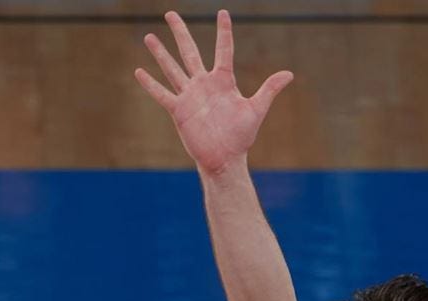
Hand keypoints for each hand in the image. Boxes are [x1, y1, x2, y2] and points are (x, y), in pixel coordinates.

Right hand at [135, 10, 293, 175]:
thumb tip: (289, 74)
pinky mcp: (179, 110)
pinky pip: (162, 94)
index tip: (223, 12)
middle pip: (189, 52)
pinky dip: (150, 84)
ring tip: (149, 36)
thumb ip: (269, 90)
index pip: (224, 50)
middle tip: (170, 13)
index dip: (224, 32)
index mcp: (223, 81)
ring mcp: (190, 96)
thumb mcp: (256, 109)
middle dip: (180, 32)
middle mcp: (204, 84)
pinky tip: (138, 71)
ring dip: (160, 53)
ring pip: (172, 68)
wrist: (225, 158)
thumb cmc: (241, 136)